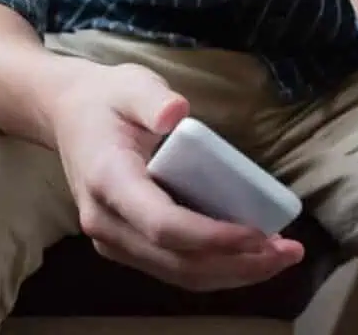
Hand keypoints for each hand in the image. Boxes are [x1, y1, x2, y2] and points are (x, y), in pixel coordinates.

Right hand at [47, 62, 303, 290]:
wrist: (69, 116)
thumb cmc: (107, 99)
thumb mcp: (131, 85)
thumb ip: (152, 99)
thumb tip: (177, 113)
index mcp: (108, 181)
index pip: (163, 224)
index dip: (212, 236)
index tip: (258, 233)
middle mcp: (106, 222)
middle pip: (176, 260)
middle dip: (236, 263)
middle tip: (288, 252)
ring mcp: (113, 239)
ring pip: (177, 273)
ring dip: (232, 273)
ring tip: (280, 257)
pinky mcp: (126, 245)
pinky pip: (173, 267)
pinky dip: (215, 268)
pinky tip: (252, 256)